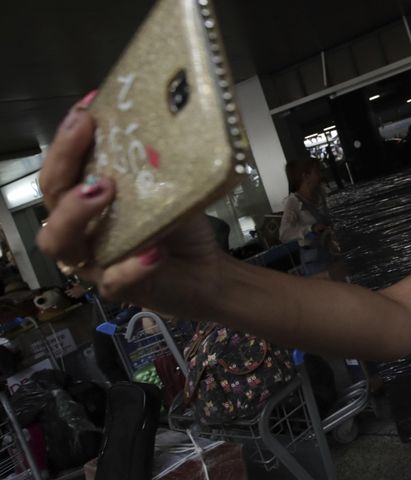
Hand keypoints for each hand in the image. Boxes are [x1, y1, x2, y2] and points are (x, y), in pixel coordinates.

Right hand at [36, 97, 224, 318]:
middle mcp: (80, 229)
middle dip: (65, 164)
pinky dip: (132, 265)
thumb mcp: (168, 190)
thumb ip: (154, 166)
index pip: (62, 168)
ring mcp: (94, 261)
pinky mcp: (118, 289)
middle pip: (52, 198)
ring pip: (61, 241)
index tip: (85, 109)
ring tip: (104, 190)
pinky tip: (153, 253)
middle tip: (86, 136)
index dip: (66, 139)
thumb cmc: (179, 228)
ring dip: (78, 212)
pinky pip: (115, 279)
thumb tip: (162, 121)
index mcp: (86, 200)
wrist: (207, 272)